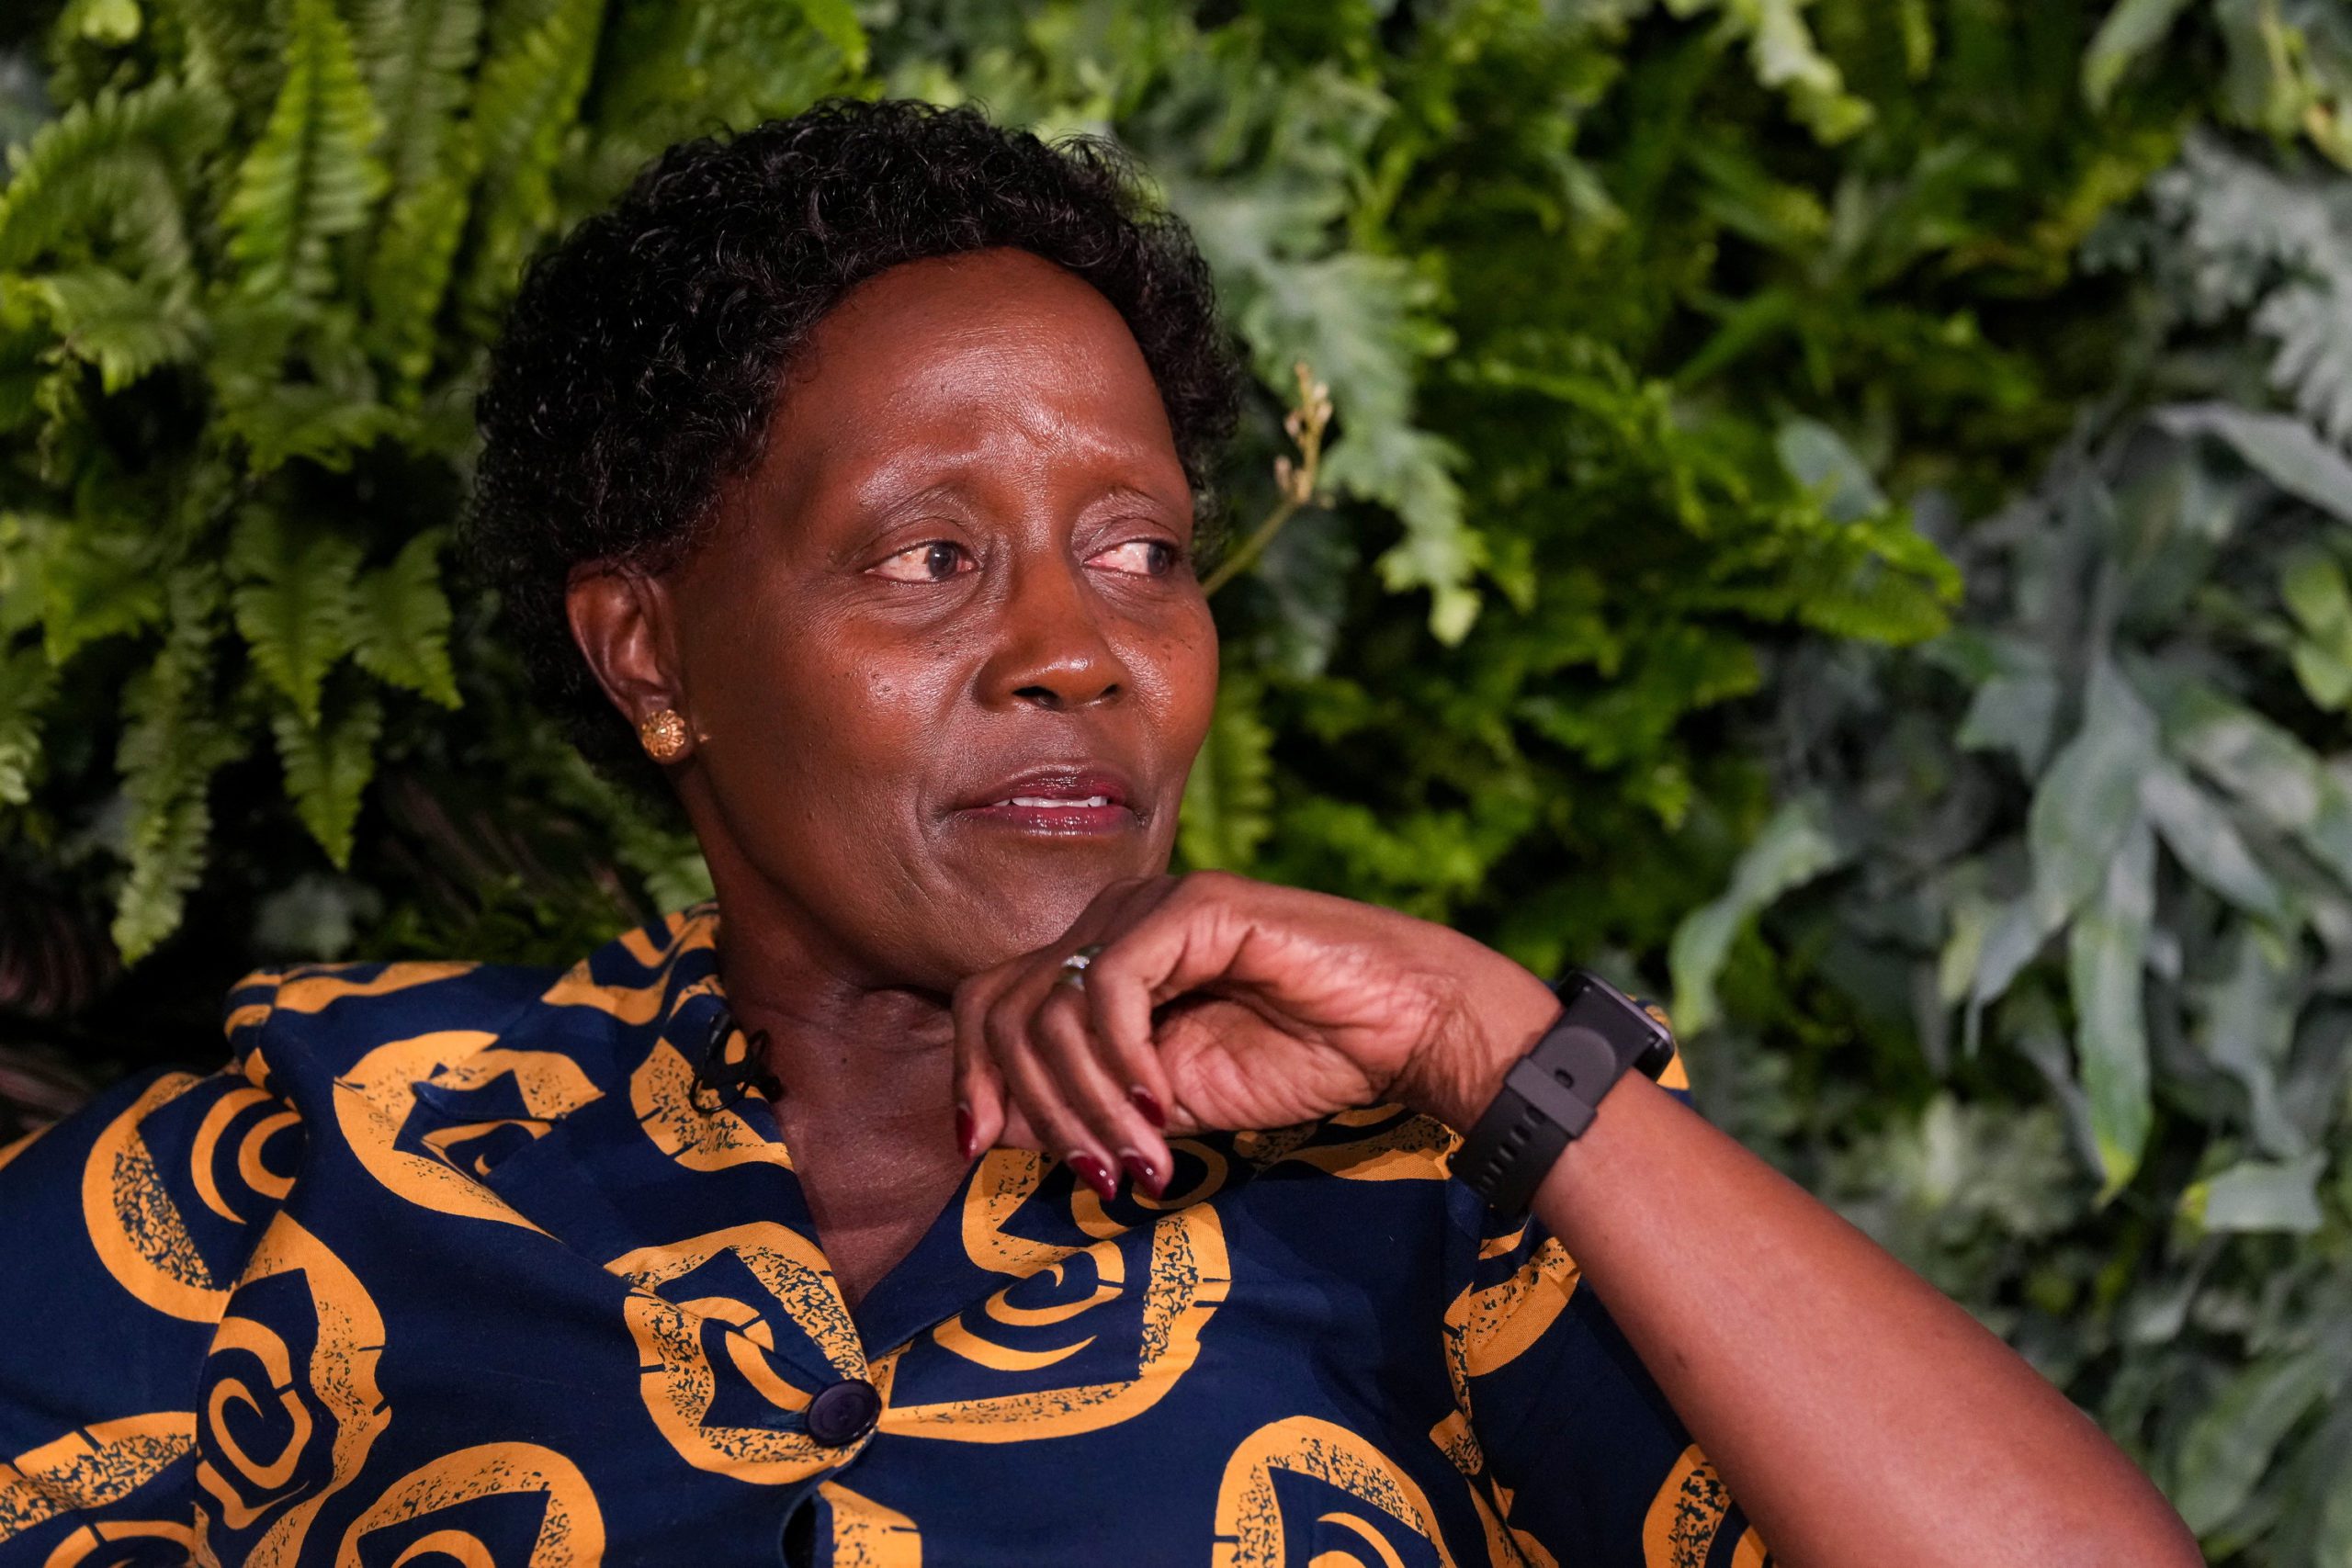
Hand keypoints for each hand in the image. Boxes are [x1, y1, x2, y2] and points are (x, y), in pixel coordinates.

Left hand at [948, 870, 1560, 1198]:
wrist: (1403, 1029)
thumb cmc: (1299, 1059)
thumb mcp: (1166, 1104)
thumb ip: (1087, 1107)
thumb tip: (993, 1130)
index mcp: (1098, 961)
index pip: (988, 1005)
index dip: (971, 1076)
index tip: (979, 1153)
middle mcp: (1111, 921)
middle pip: (1001, 1006)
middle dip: (1034, 1106)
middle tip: (1095, 1174)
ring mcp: (1149, 904)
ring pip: (1052, 1007)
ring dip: (1088, 1103)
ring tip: (1142, 1160)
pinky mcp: (1194, 902)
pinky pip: (1111, 986)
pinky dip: (1123, 1060)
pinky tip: (1162, 1105)